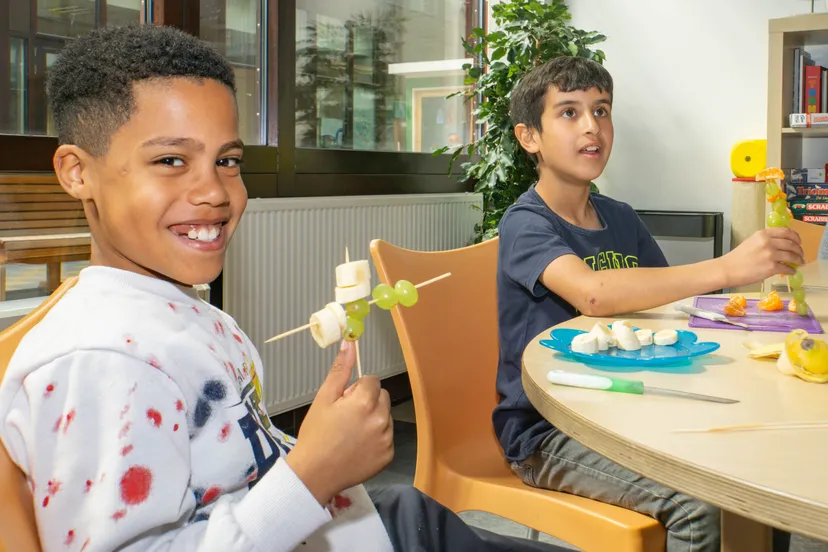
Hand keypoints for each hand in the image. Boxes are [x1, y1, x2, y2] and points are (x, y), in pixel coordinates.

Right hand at [286, 341, 393, 504]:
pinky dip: (376, 438)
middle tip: (346, 416)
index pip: (372, 380)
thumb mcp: (324, 399)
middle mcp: (381, 419)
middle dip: (368, 401)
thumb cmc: (316, 434)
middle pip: (382, 396)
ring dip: (373, 419)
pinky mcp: (388, 455)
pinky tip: (358, 446)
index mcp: (366, 402)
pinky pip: (387, 437)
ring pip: (386, 416)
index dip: (357, 388)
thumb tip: (351, 342)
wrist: (314, 474)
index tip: (343, 402)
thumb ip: (340, 370)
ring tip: (351, 433)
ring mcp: (387, 438)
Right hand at [721, 227, 804, 287]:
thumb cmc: (737, 258)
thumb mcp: (751, 242)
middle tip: (801, 254)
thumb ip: (765, 241)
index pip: (786, 231)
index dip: (796, 237)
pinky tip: (792, 271)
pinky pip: (787, 268)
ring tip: (799, 263)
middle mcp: (768, 242)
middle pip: (791, 243)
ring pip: (792, 256)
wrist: (727, 269)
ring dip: (798, 260)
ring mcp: (770, 255)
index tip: (798, 241)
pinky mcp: (771, 268)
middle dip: (799, 250)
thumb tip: (780, 246)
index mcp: (762, 234)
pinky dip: (791, 271)